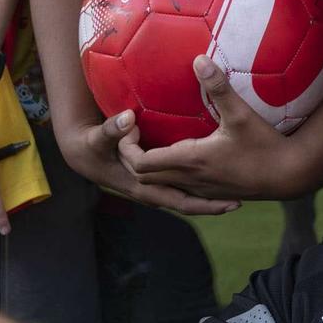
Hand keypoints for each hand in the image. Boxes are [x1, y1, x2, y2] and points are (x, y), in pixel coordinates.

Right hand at [56, 107, 240, 217]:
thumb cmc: (91, 146)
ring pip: (185, 200)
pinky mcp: (155, 183)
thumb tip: (128, 118)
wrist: (82, 155)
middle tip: (239, 202)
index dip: (198, 200)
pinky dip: (198, 192)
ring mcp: (152, 191)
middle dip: (211, 205)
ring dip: (208, 200)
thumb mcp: (99, 138)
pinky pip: (181, 191)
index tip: (220, 186)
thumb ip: (113, 128)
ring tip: (235, 195)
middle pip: (187, 204)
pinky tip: (216, 183)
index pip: (178, 199)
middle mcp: (150, 193)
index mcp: (142, 186)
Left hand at [119, 56, 316, 200]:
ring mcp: (201, 190)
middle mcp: (190, 179)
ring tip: (153, 142)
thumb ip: (219, 87)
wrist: (289, 175)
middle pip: (144, 177)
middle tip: (137, 132)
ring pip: (162, 186)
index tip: (133, 125)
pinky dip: (170, 177)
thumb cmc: (265, 146)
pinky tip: (179, 159)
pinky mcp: (212, 193)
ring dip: (151, 169)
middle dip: (132, 158)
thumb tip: (199, 59)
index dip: (127, 147)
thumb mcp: (241, 114)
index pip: (140, 163)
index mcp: (190, 161)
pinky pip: (180, 189)